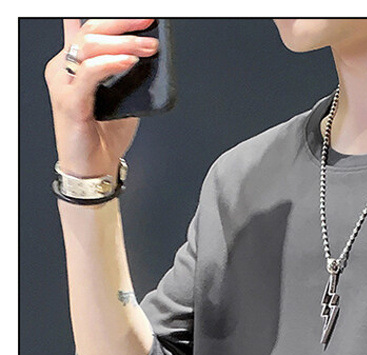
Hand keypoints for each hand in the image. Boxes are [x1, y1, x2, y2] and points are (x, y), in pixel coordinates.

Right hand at [43, 18, 158, 176]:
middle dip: (123, 25)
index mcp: (73, 64)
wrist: (94, 170)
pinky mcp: (70, 102)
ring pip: (90, 48)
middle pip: (90, 31)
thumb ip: (126, 75)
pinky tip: (129, 62)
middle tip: (149, 26)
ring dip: (123, 44)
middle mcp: (63, 69)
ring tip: (147, 47)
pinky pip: (90, 74)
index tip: (142, 16)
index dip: (115, 18)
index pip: (90, 29)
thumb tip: (146, 54)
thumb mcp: (121, 98)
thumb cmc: (104, 137)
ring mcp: (64, 84)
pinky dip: (110, 64)